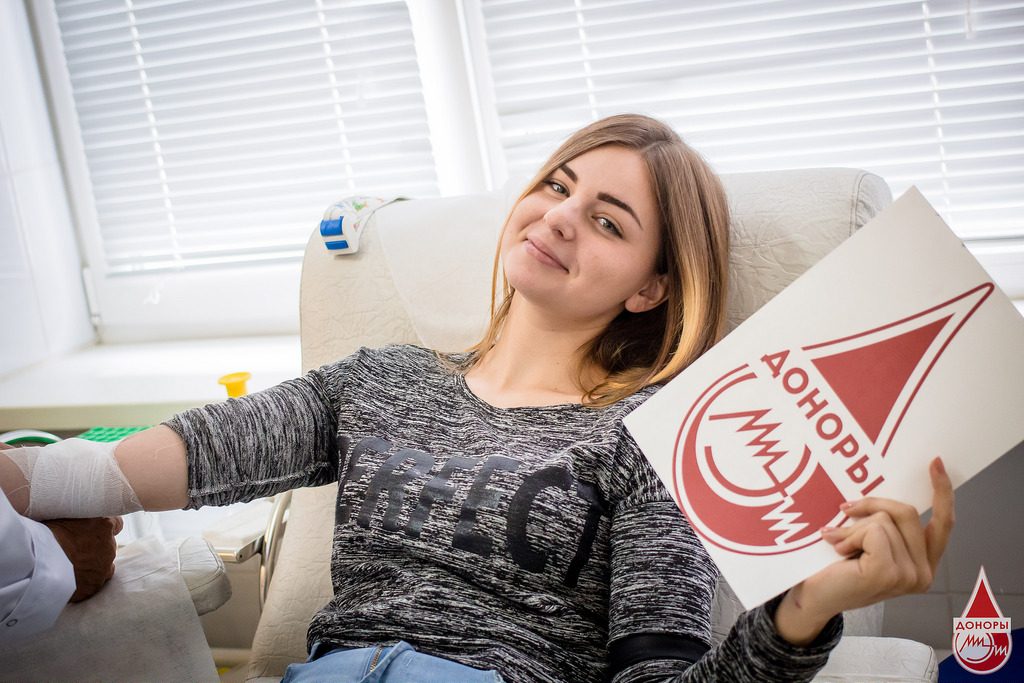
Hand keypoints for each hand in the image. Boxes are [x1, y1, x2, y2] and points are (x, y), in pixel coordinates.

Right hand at [43, 516, 123, 601]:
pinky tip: (71, 578)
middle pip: (108, 546)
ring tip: (74, 565)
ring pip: (104, 566)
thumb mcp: (65, 514)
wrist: (38, 562)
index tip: (95, 530)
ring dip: (93, 565)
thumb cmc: (48, 534)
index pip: (116, 524)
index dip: (104, 528)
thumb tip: (78, 510)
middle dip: (96, 547)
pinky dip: (85, 581)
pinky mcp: (94, 586)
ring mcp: (103, 568)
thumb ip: (80, 514)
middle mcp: (109, 547)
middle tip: (76, 549)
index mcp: (104, 526)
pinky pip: (93, 583)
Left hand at [774, 457, 954, 644]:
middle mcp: (924, 573)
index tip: (935, 462)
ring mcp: (909, 576)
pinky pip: (873, 531)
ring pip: (885, 520)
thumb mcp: (869, 542)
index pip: (943, 524)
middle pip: (907, 512)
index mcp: (923, 563)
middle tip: (845, 510)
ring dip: (854, 527)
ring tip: (839, 544)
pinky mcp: (889, 574)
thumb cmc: (837, 569)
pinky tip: (839, 551)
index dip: (941, 491)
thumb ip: (886, 526)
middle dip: (872, 506)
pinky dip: (850, 535)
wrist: (813, 597)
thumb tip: (881, 495)